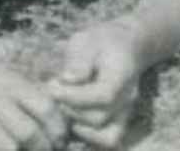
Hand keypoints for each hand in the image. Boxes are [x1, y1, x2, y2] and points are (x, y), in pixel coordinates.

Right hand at [0, 47, 70, 150]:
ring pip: (7, 147)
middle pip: (29, 132)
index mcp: (7, 80)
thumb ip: (26, 92)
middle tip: (44, 150)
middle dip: (42, 148)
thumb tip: (58, 116)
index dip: (57, 128)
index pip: (44, 108)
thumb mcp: (1, 73)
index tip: (59, 139)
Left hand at [45, 22, 142, 146]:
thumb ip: (78, 59)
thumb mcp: (86, 39)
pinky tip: (73, 117)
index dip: (74, 96)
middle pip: (98, 118)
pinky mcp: (119, 122)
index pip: (103, 95)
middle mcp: (127, 99)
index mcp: (121, 75)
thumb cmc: (100, 41)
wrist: (124, 47)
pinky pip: (109, 140)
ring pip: (104, 135)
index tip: (52, 86)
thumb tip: (68, 79)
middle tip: (52, 91)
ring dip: (76, 123)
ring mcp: (125, 113)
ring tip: (62, 103)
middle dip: (69, 108)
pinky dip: (89, 136)